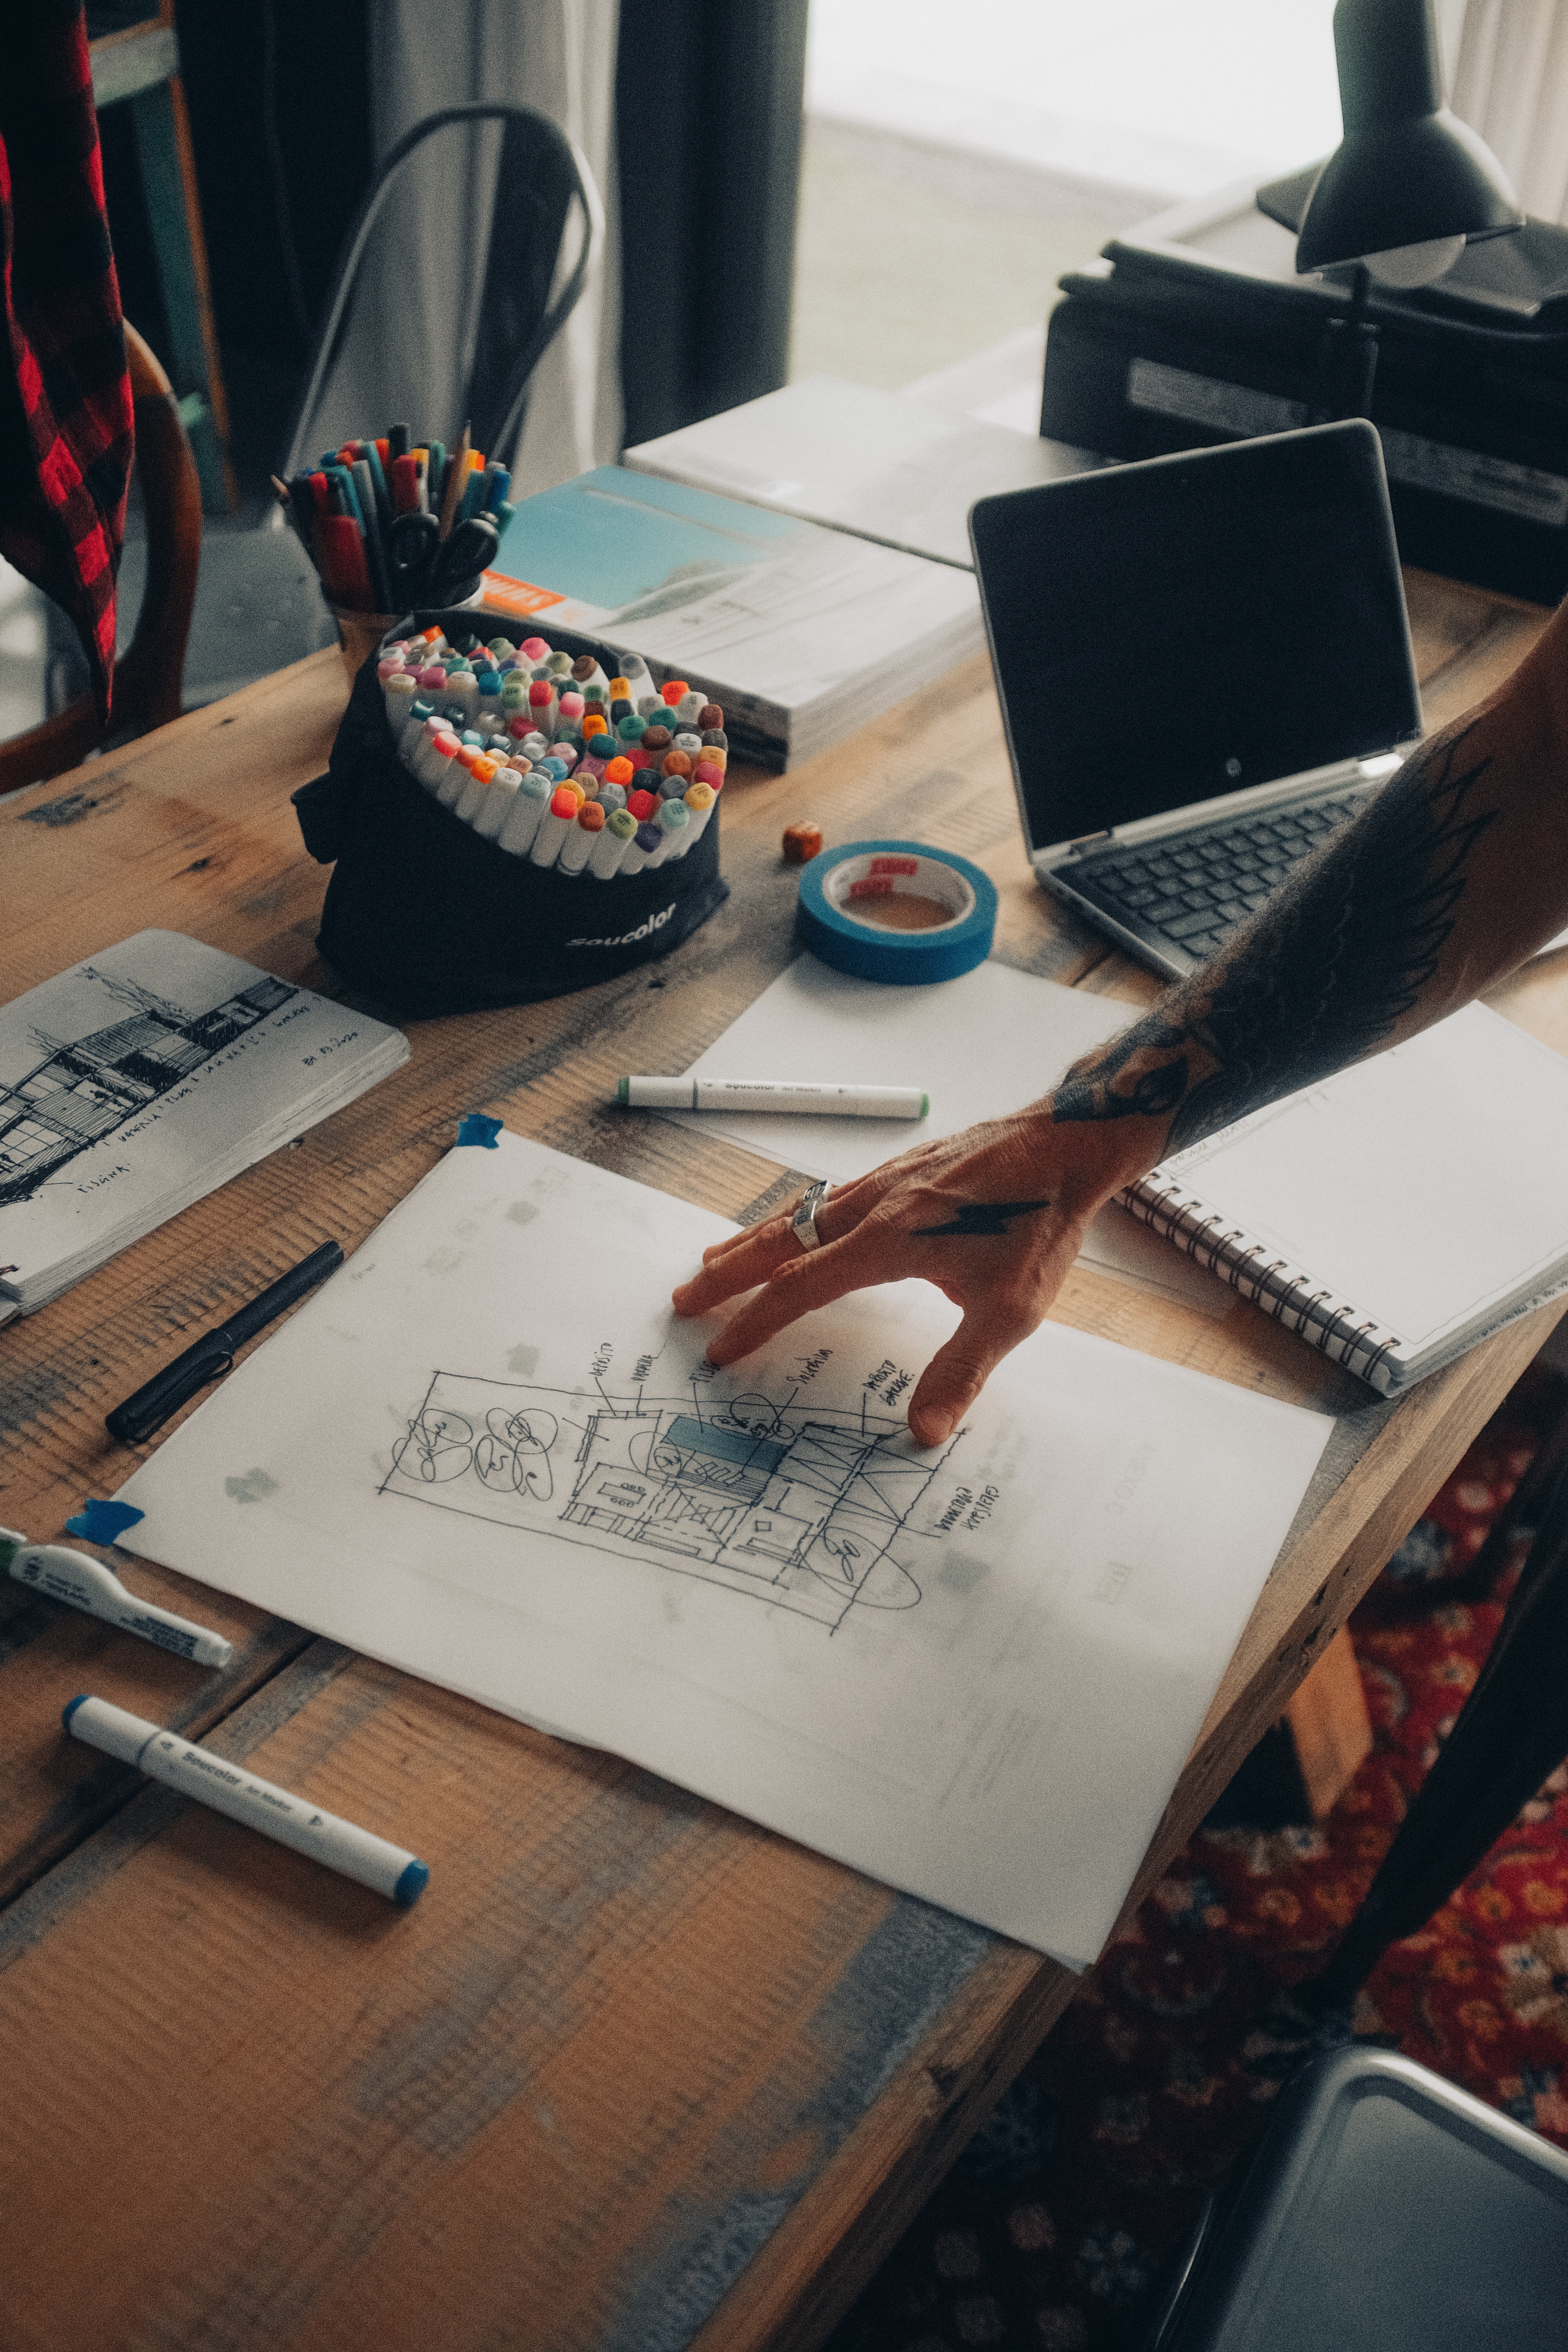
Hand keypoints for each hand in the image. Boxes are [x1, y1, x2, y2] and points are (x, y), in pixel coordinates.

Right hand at [671, 1103, 1150, 1447]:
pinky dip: (791, 1217)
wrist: (1066, 1144)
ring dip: (751, 1240)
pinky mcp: (900, 1169)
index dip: (755, 1322)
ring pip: (797, 1213)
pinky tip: (793, 1225)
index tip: (721, 1349)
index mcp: (888, 1241)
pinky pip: (826, 1197)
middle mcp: (872, 1204)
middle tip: (683, 1299)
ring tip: (715, 1262)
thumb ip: (960, 1370)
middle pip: (778, 1241)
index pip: (799, 1288)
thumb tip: (923, 1431)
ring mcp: (883, 1181)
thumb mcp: (1009, 1310)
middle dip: (726, 1274)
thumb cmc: (1039, 1223)